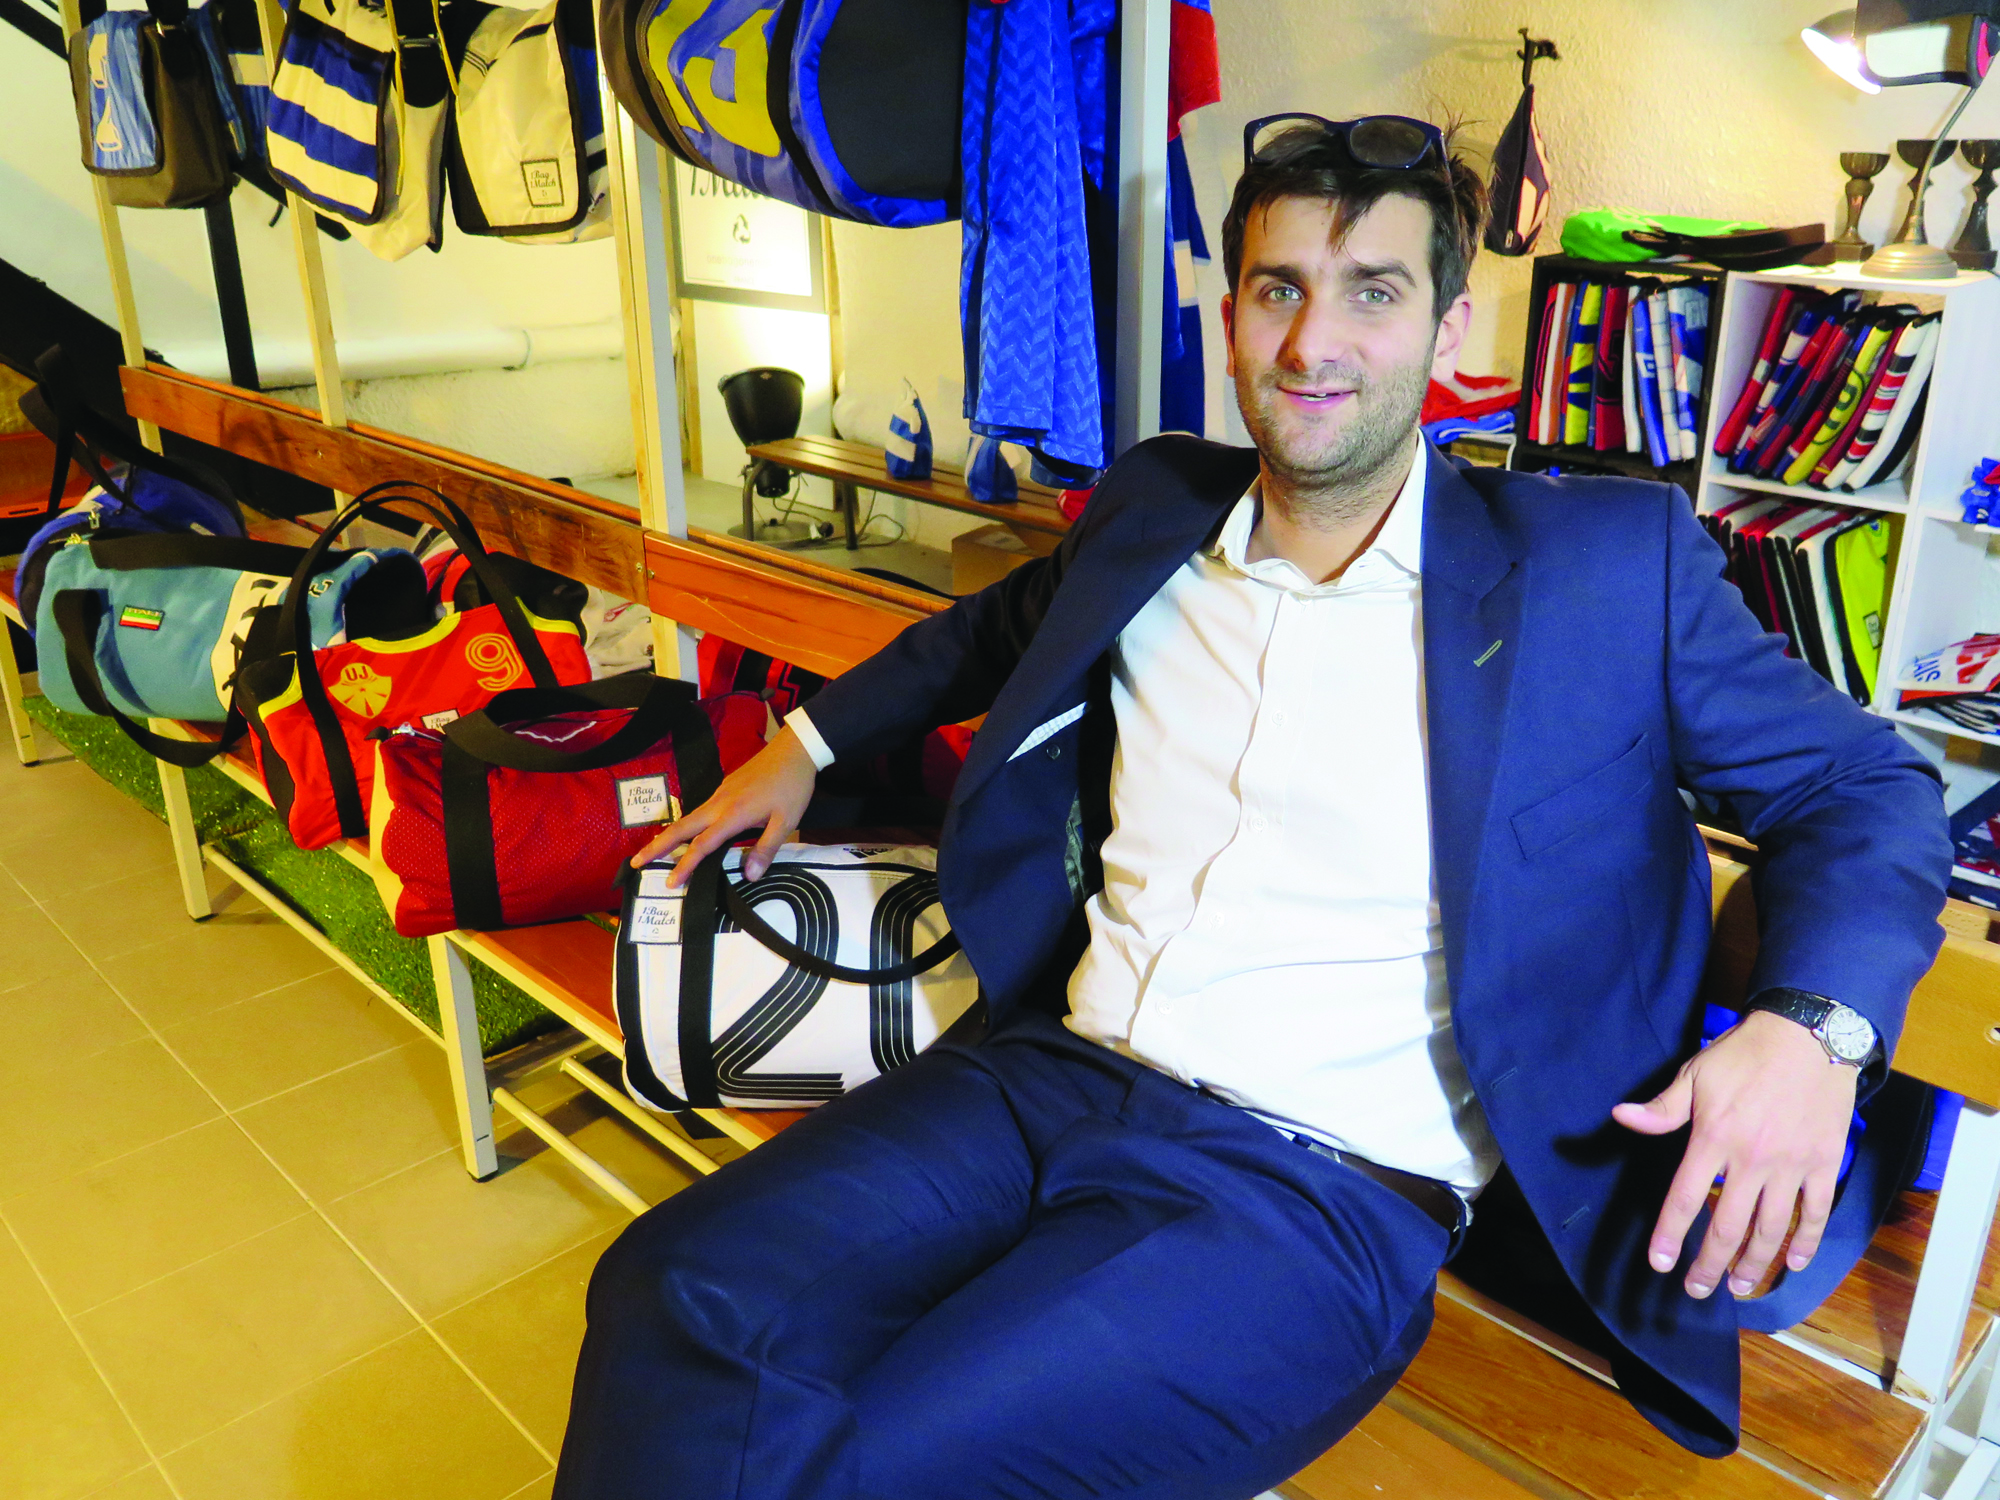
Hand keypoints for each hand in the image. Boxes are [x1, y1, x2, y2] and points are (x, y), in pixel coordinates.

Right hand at [630, 726, 818, 886]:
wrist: (794, 751)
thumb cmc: (792, 788)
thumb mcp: (786, 822)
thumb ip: (766, 848)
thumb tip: (750, 876)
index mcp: (733, 814)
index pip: (702, 845)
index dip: (686, 865)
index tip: (671, 883)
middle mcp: (719, 803)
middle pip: (681, 827)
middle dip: (657, 846)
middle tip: (635, 863)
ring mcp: (720, 794)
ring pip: (688, 817)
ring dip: (668, 836)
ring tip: (653, 852)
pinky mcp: (724, 788)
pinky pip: (699, 811)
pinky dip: (685, 825)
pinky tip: (685, 834)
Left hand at [1611, 1011, 1857, 1299]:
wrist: (1810, 1036)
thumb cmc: (1745, 1054)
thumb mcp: (1695, 1074)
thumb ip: (1662, 1108)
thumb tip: (1621, 1117)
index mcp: (1714, 1139)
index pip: (1686, 1198)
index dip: (1671, 1235)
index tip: (1661, 1264)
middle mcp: (1752, 1160)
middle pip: (1728, 1226)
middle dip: (1710, 1264)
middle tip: (1698, 1290)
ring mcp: (1792, 1165)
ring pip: (1772, 1228)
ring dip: (1754, 1263)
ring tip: (1739, 1285)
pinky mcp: (1824, 1163)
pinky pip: (1815, 1212)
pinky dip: (1804, 1242)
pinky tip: (1793, 1263)